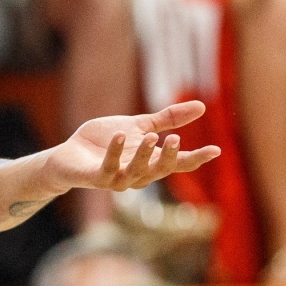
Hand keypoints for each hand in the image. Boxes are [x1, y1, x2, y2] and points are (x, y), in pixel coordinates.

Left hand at [44, 101, 218, 193]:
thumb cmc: (106, 141)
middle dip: (169, 158)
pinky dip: (115, 153)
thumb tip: (202, 106)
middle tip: (177, 139)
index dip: (196, 158)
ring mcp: (116, 179)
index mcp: (150, 163)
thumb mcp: (140, 126)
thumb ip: (168, 119)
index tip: (215, 150)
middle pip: (159, 171)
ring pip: (136, 174)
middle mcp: (137, 175)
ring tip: (151, 138)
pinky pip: (108, 169)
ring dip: (144, 156)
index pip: (178, 164)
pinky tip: (120, 136)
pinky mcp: (95, 177)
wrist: (70, 153)